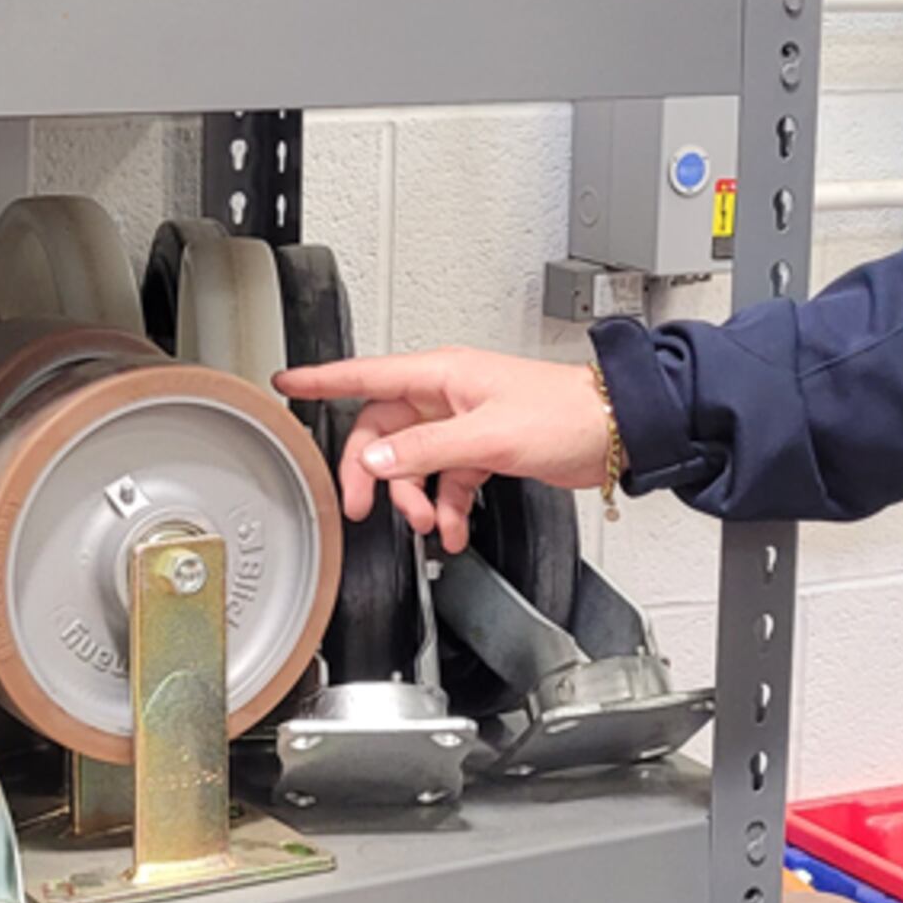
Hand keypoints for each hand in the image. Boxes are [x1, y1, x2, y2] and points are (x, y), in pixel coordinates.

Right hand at [273, 346, 611, 549]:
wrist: (614, 431)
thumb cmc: (564, 414)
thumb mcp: (488, 435)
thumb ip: (426, 450)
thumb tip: (377, 462)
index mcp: (442, 375)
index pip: (366, 375)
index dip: (323, 380)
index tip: (287, 383)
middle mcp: (447, 396)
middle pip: (384, 433)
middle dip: (373, 474)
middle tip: (364, 507)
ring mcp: (464, 424)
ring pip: (413, 462)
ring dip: (414, 498)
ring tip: (428, 523)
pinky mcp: (483, 449)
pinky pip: (446, 480)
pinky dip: (446, 507)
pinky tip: (453, 528)